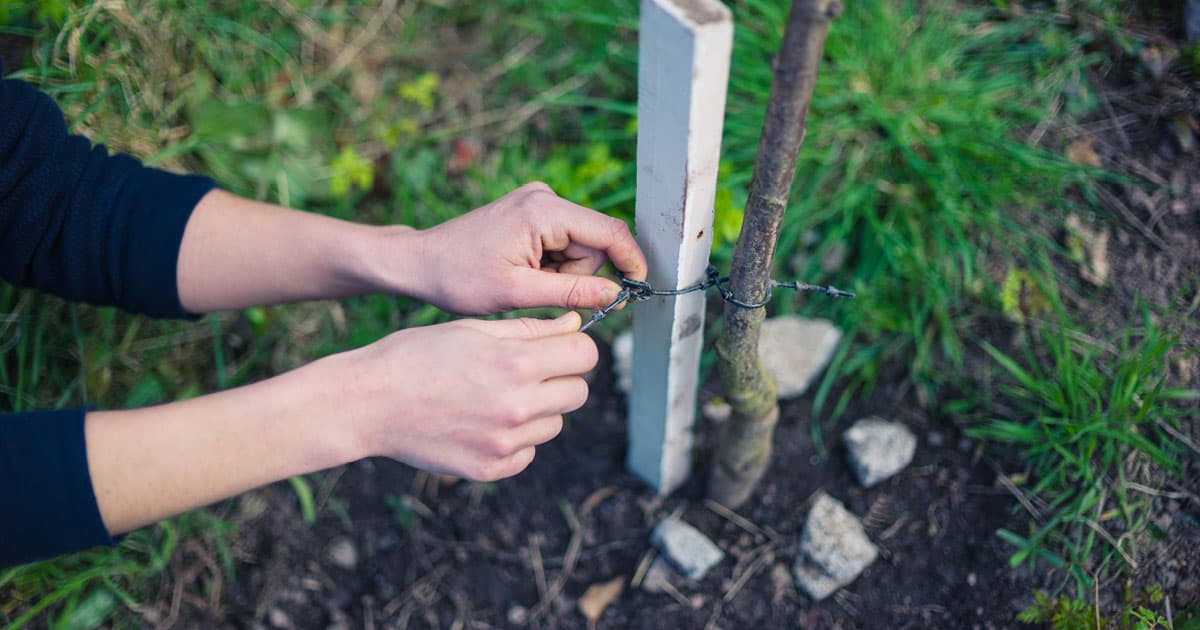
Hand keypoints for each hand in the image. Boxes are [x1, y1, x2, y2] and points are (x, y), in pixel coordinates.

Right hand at [329, 311, 595, 480]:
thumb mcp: (472, 328)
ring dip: (538, 410)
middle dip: (561, 378)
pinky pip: (528, 453)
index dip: (574, 346)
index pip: (585, 355)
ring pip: (554, 424)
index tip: (559, 347)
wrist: (367, 403)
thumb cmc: (416, 355)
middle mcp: (518, 406)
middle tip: (528, 372)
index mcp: (516, 363)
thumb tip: (573, 326)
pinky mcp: (491, 469)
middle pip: (578, 392)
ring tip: (494, 397)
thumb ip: (530, 330)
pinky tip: (480, 422)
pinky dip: (515, 440)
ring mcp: (505, 443)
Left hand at [405, 182, 647, 314]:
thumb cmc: (459, 278)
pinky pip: (563, 241)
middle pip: (595, 241)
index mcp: (543, 211)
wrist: (420, 262)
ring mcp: (537, 201)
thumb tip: (616, 295)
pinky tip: (524, 271)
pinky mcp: (532, 211)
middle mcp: (544, 197)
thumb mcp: (518, 292)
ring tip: (525, 281)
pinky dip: (553, 263)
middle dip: (580, 274)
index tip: (639, 289)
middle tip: (543, 292)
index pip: (608, 232)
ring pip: (580, 245)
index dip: (630, 261)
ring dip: (564, 271)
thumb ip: (572, 293)